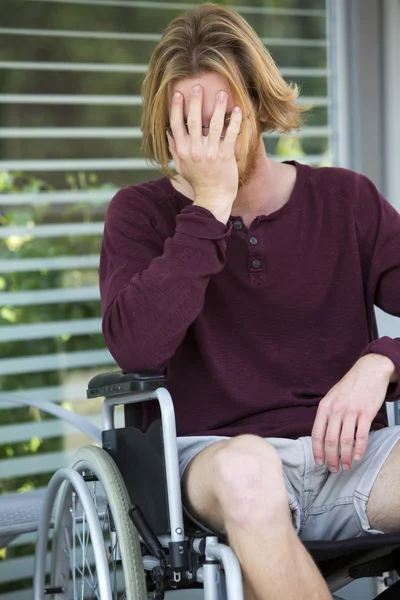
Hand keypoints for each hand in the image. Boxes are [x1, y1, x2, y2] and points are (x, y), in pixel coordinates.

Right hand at [166, 84, 242, 221]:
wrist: (213, 198)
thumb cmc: (198, 182)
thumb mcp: (182, 166)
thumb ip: (175, 149)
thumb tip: (168, 133)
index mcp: (183, 151)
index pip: (177, 125)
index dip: (176, 108)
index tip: (178, 94)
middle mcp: (195, 151)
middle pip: (194, 121)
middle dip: (195, 102)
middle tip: (198, 86)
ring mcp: (211, 154)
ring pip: (214, 125)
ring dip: (218, 107)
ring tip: (222, 93)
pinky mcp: (226, 157)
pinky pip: (231, 135)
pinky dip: (235, 121)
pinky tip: (237, 110)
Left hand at [311, 354, 394, 471]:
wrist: (369, 372)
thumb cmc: (349, 386)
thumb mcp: (332, 397)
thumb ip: (326, 414)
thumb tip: (322, 436)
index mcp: (324, 407)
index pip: (317, 433)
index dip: (317, 450)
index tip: (319, 462)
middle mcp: (336, 410)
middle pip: (330, 440)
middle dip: (331, 458)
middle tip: (333, 469)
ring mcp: (351, 411)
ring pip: (345, 440)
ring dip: (345, 456)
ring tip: (346, 466)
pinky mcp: (366, 413)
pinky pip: (361, 435)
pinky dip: (359, 448)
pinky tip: (358, 457)